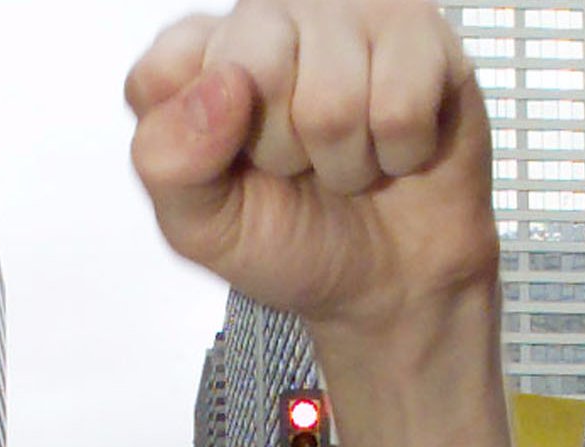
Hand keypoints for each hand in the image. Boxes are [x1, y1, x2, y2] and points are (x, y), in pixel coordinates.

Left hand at [127, 0, 492, 335]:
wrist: (388, 282)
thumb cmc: (293, 243)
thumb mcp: (204, 228)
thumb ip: (170, 162)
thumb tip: (222, 85)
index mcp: (199, 58)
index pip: (162, 72)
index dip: (197, 144)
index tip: (231, 170)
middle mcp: (270, 19)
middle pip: (255, 69)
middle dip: (281, 151)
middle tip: (299, 167)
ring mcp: (347, 17)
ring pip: (334, 98)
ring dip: (346, 161)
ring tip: (350, 163)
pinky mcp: (421, 33)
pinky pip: (401, 105)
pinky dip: (400, 154)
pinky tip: (395, 150)